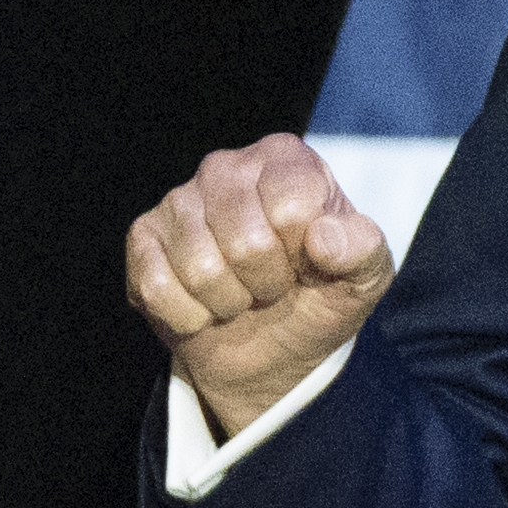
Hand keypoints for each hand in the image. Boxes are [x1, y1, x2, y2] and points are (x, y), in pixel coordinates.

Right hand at [126, 133, 393, 439]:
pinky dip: (189, 316)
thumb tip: (322, 238)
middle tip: (273, 285)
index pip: (292, 209)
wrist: (275, 348)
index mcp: (286, 159)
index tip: (308, 262)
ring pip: (200, 270)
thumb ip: (361, 249)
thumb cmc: (322, 294)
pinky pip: (157, 288)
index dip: (303, 255)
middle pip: (245, 242)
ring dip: (229, 302)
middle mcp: (227, 166)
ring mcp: (179, 200)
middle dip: (266, 284)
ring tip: (241, 294)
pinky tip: (205, 307)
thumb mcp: (365, 276)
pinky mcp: (143, 238)